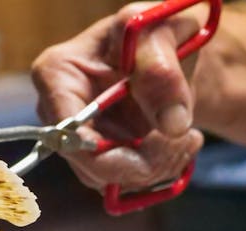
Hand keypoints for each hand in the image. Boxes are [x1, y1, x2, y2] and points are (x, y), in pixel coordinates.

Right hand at [32, 2, 205, 192]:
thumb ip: (163, 72)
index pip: (68, 135)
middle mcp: (58, 114)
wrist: (169, 51)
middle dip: (147, 162)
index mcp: (56, 75)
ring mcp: (78, 140)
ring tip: (190, 137)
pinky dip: (160, 171)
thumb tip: (172, 125)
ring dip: (158, 167)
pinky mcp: (100, 158)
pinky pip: (126, 182)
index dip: (111, 153)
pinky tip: (181, 145)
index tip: (165, 140)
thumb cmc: (155, 32)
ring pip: (111, 181)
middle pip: (92, 166)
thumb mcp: (161, 34)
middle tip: (190, 139)